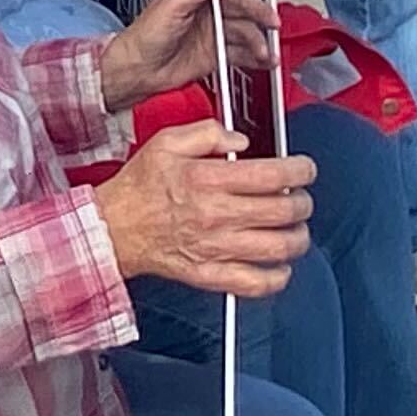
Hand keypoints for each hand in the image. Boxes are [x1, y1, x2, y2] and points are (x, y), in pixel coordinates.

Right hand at [92, 121, 314, 296]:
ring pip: (278, 248)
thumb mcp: (166, 142)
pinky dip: (277, 278)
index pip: (272, 175)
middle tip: (300, 197)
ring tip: (296, 229)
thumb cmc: (138, 188)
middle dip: (303, 203)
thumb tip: (240, 139)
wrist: (112, 228)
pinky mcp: (209, 275)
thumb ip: (207, 132)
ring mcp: (215, 248)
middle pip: (283, 212)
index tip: (304, 169)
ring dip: (298, 238)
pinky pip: (255, 283)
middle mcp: (216, 215)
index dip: (300, 170)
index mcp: (207, 180)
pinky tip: (280, 266)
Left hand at [96, 0, 278, 109]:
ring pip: (245, 29)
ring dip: (258, 39)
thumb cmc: (144, 36)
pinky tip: (264, 60)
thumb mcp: (170, 6)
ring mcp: (212, 31)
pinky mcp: (215, 53)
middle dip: (259, 11)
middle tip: (271, 22)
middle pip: (242, 4)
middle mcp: (206, 8)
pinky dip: (255, 56)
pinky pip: (242, 52)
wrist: (137, 70)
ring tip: (265, 50)